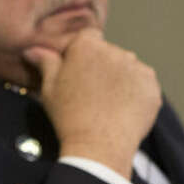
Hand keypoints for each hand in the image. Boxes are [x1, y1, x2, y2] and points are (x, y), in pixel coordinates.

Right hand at [24, 30, 160, 178]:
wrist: (99, 146)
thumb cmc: (68, 116)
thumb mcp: (50, 88)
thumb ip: (45, 63)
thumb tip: (32, 50)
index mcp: (87, 45)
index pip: (88, 38)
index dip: (82, 55)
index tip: (78, 74)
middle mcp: (115, 50)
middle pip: (109, 53)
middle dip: (102, 67)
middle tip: (92, 94)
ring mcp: (137, 67)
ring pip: (127, 67)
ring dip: (120, 79)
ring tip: (108, 104)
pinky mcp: (151, 85)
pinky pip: (143, 84)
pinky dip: (135, 93)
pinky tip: (123, 110)